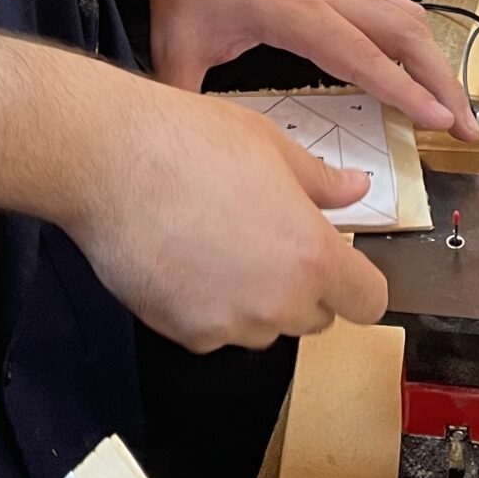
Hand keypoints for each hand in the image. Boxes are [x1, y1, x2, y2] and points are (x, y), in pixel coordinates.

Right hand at [66, 82, 389, 350]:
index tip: (342, 267)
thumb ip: (321, 180)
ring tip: (218, 241)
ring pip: (263, 325)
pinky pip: (214, 330)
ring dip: (253, 298)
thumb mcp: (270, 146)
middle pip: (316, 316)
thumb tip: (353, 187)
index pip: (368, 302)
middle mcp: (277, 301)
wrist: (110, 160)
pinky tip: (186, 257)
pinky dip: (207, 305)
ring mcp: (229, 324)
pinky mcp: (185, 333)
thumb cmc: (185, 144)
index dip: (356, 282)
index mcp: (312, 255)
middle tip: (266, 236)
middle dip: (301, 283)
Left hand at [147, 0, 478, 134]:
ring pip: (404, 14)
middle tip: (466, 127)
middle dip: (441, 80)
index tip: (440, 121)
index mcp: (291, 9)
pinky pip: (388, 2)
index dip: (404, 90)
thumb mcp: (173, 42)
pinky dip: (414, 32)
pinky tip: (420, 55)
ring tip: (454, 103)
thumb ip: (184, 98)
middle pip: (403, 32)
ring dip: (435, 57)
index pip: (361, 55)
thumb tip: (187, 150)